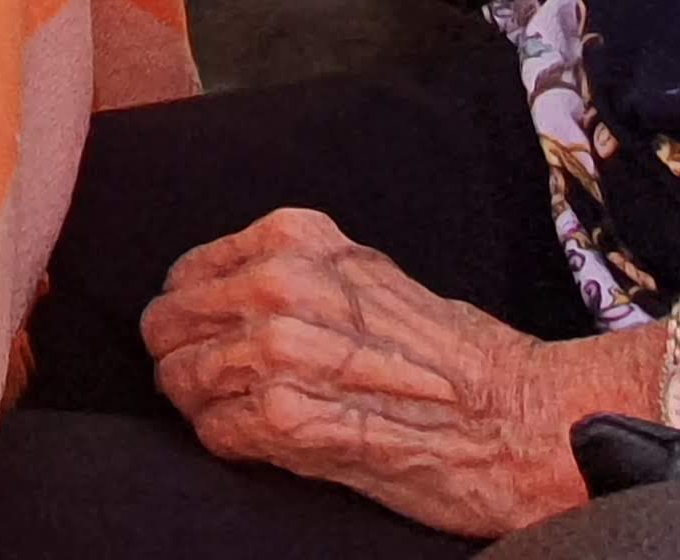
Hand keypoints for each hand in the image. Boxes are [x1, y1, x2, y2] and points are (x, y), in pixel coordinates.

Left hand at [140, 209, 597, 539]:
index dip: (192, 315)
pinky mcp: (284, 418)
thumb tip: (220, 289)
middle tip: (217, 385)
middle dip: (183, 359)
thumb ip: (290, 271)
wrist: (513, 418)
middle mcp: (277, 284)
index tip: (209, 338)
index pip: (185, 274)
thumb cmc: (445, 352)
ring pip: (181, 380)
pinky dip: (230, 442)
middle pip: (167, 325)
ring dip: (204, 406)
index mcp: (292, 238)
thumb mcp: (364, 273)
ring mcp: (277, 351)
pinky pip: (214, 431)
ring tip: (249, 415)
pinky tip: (269, 441)